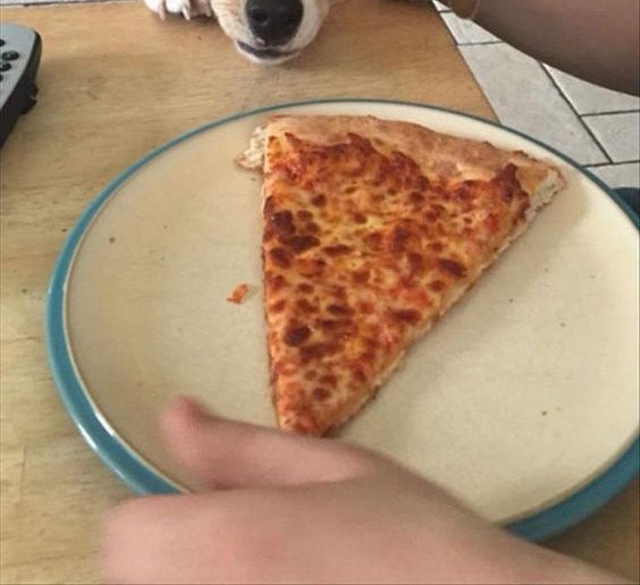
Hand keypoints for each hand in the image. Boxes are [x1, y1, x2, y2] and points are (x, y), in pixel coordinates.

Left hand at [102, 397, 624, 584]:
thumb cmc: (420, 543)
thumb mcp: (338, 470)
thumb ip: (243, 450)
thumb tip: (173, 415)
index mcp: (227, 542)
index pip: (124, 536)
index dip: (158, 519)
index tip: (204, 517)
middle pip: (133, 577)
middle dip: (173, 558)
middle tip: (249, 552)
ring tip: (275, 575)